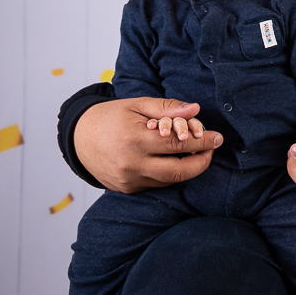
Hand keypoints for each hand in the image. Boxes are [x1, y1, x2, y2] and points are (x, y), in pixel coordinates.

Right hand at [75, 98, 223, 193]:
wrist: (78, 138)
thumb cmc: (111, 117)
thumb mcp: (137, 105)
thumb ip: (167, 107)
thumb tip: (195, 109)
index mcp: (134, 139)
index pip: (177, 143)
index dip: (202, 141)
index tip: (217, 138)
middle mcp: (131, 164)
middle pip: (179, 171)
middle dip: (201, 162)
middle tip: (212, 150)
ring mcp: (128, 180)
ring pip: (169, 180)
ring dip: (187, 169)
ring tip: (197, 155)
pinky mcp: (127, 189)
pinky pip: (156, 184)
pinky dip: (169, 174)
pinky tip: (173, 161)